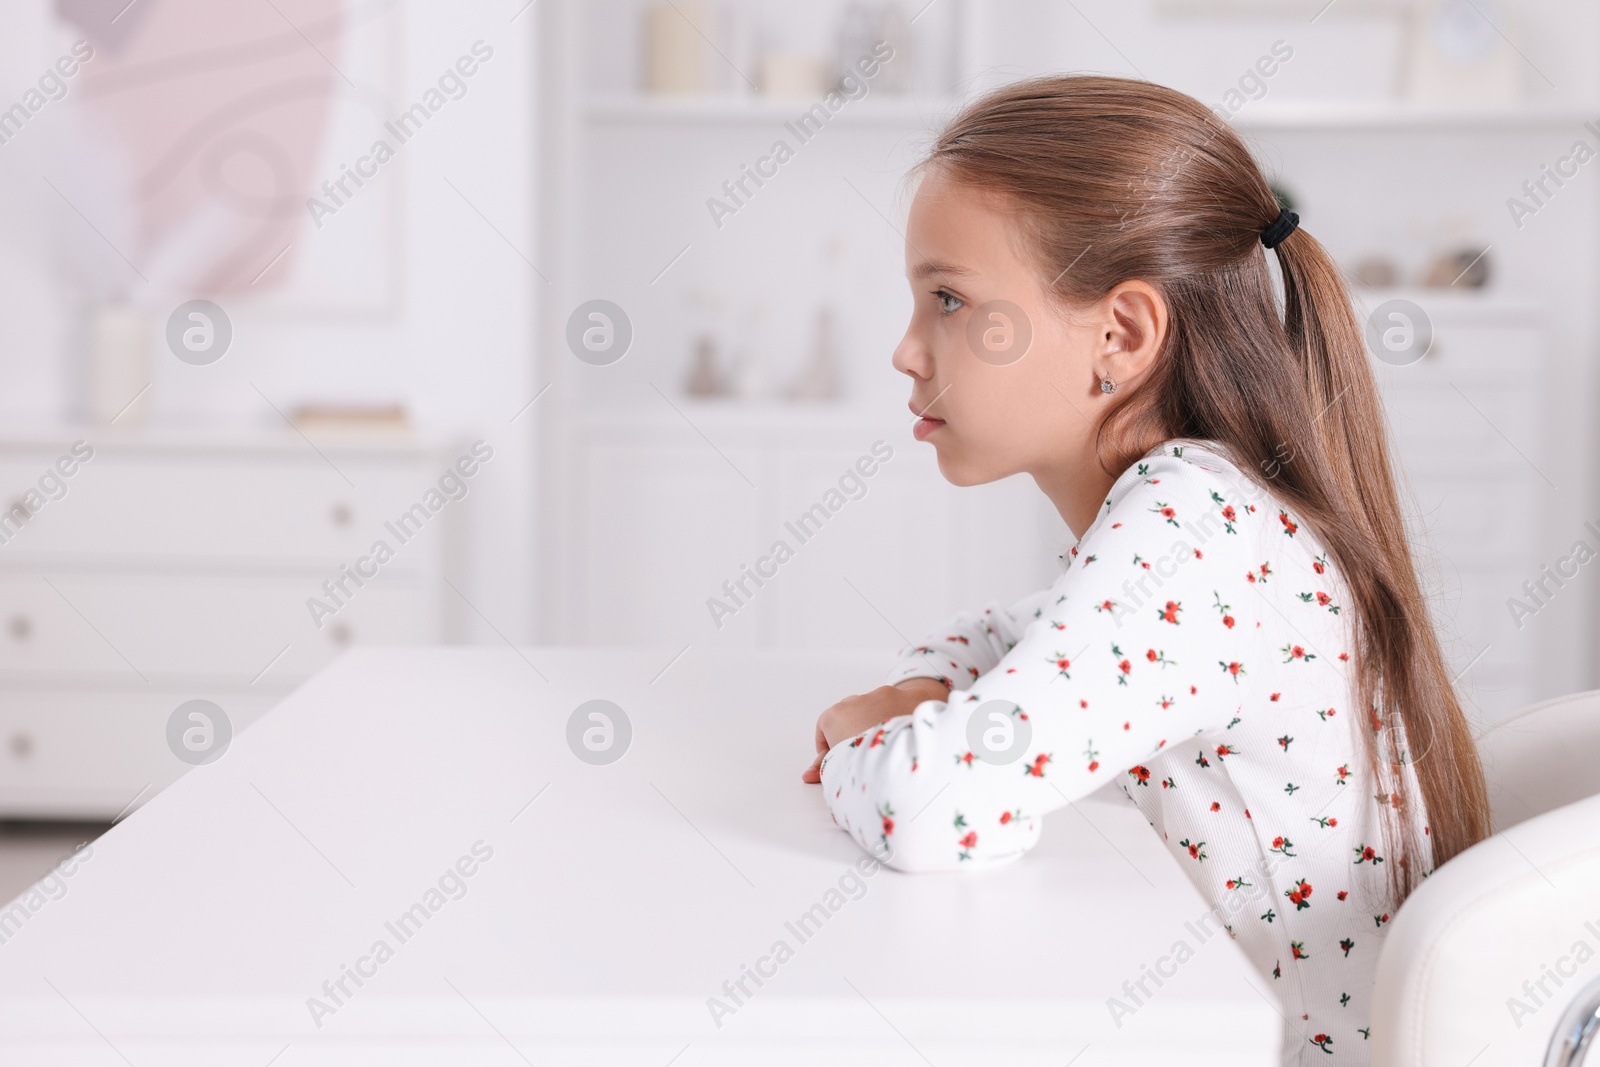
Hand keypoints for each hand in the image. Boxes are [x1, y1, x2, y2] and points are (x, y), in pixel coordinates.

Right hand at [801, 677, 949, 782]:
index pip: (825, 727)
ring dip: (880, 721)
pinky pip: (903, 703)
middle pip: (851, 714)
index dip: (830, 746)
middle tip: (867, 754)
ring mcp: (885, 694)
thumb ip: (824, 767)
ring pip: (878, 706)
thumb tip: (807, 776)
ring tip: (890, 745)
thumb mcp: (842, 769)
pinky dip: (904, 716)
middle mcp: (858, 700)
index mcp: (835, 716)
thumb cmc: (870, 766)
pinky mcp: (910, 695)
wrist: (915, 752)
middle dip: (856, 731)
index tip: (840, 759)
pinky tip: (909, 734)